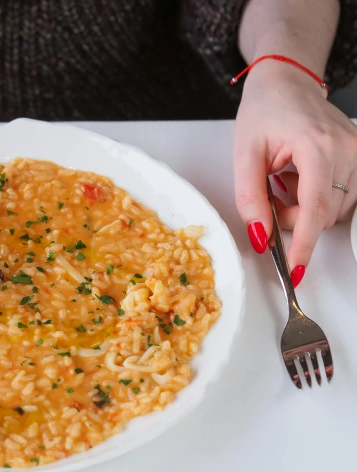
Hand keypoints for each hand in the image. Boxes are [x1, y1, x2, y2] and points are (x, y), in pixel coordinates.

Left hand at [233, 63, 356, 286]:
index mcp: (317, 146)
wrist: (287, 82)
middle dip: (293, 219)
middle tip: (270, 194)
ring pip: (334, 210)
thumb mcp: (244, 154)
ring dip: (305, 208)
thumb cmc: (264, 111)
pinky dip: (318, 198)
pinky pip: (343, 197)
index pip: (315, 208)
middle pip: (324, 214)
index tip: (295, 269)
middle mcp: (347, 149)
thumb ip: (250, 199)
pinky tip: (301, 178)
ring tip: (284, 180)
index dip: (305, 244)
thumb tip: (260, 237)